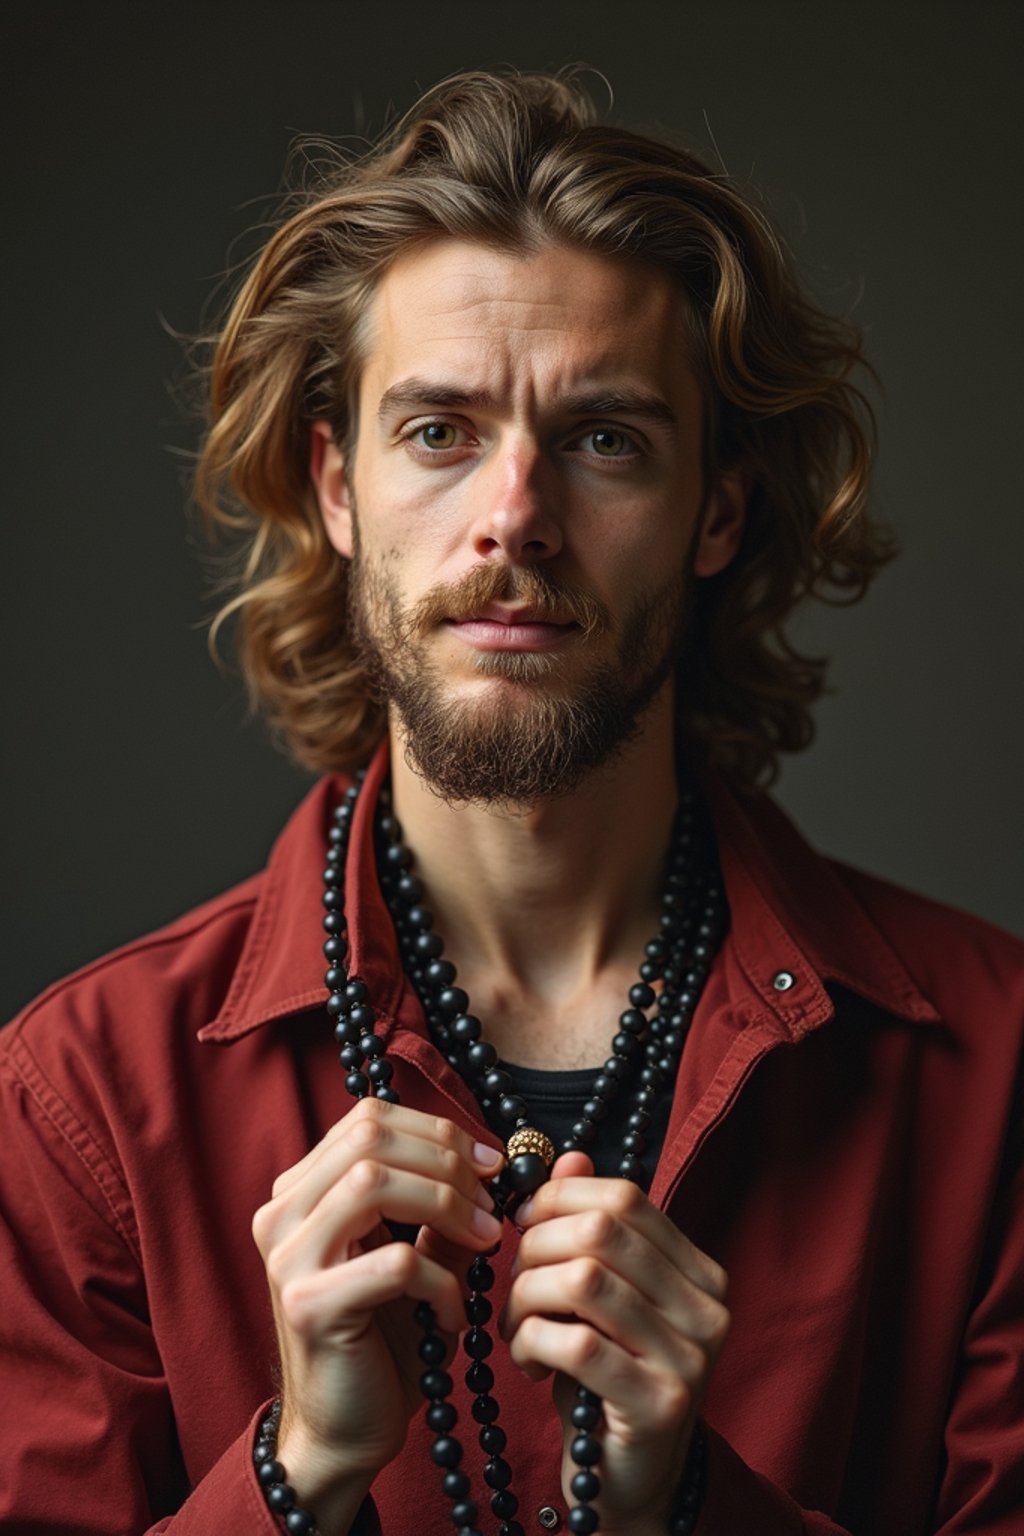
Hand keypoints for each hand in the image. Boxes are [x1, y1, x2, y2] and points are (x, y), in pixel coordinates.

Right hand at [251, 1099, 503, 1527]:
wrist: (346, 1433)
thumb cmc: (384, 1339)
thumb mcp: (417, 1256)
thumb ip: (442, 1207)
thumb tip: (494, 1162)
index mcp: (302, 1192)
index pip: (369, 1118)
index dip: (437, 1129)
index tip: (491, 1163)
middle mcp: (281, 1214)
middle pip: (370, 1137)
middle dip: (447, 1160)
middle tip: (493, 1203)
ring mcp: (287, 1257)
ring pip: (372, 1181)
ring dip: (447, 1203)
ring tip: (487, 1243)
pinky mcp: (308, 1305)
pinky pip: (394, 1262)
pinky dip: (442, 1280)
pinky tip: (458, 1313)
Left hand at [500, 1153, 728, 1534]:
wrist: (625, 1482)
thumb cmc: (604, 1378)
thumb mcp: (598, 1296)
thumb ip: (589, 1227)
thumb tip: (566, 1155)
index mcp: (700, 1272)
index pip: (625, 1198)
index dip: (561, 1199)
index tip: (523, 1223)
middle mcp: (708, 1309)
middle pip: (601, 1233)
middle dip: (535, 1248)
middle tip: (512, 1282)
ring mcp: (690, 1359)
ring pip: (582, 1281)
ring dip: (527, 1297)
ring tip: (516, 1325)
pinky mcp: (658, 1405)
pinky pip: (575, 1343)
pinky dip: (532, 1341)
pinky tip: (528, 1361)